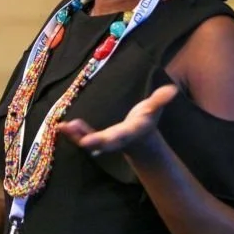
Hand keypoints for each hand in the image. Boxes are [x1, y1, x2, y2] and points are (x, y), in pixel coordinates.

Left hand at [57, 83, 177, 155]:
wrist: (140, 138)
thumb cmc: (146, 120)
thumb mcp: (154, 110)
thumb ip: (160, 100)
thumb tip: (172, 89)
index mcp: (129, 133)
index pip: (119, 137)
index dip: (107, 139)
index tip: (94, 141)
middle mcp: (115, 140)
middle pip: (102, 143)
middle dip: (89, 141)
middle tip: (77, 137)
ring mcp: (104, 141)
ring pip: (88, 141)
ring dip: (75, 136)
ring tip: (62, 127)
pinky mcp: (96, 138)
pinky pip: (82, 137)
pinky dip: (73, 133)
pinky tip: (61, 126)